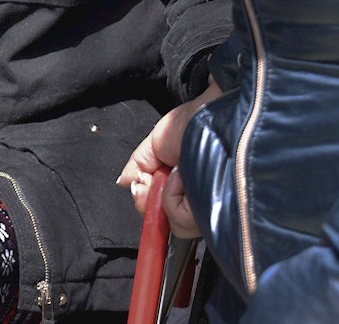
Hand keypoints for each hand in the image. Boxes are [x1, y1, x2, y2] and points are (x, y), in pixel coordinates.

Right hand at [117, 79, 223, 237]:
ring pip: (172, 223)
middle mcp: (195, 199)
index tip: (141, 183)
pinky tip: (184, 178)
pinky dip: (174, 197)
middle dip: (151, 200)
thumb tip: (124, 182)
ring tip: (178, 172)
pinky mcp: (214, 214)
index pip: (157, 210)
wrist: (215, 115)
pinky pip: (180, 220)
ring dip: (166, 195)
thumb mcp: (156, 141)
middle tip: (157, 176)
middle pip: (163, 222)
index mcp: (180, 184)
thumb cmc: (195, 121)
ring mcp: (205, 208)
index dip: (144, 202)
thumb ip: (138, 164)